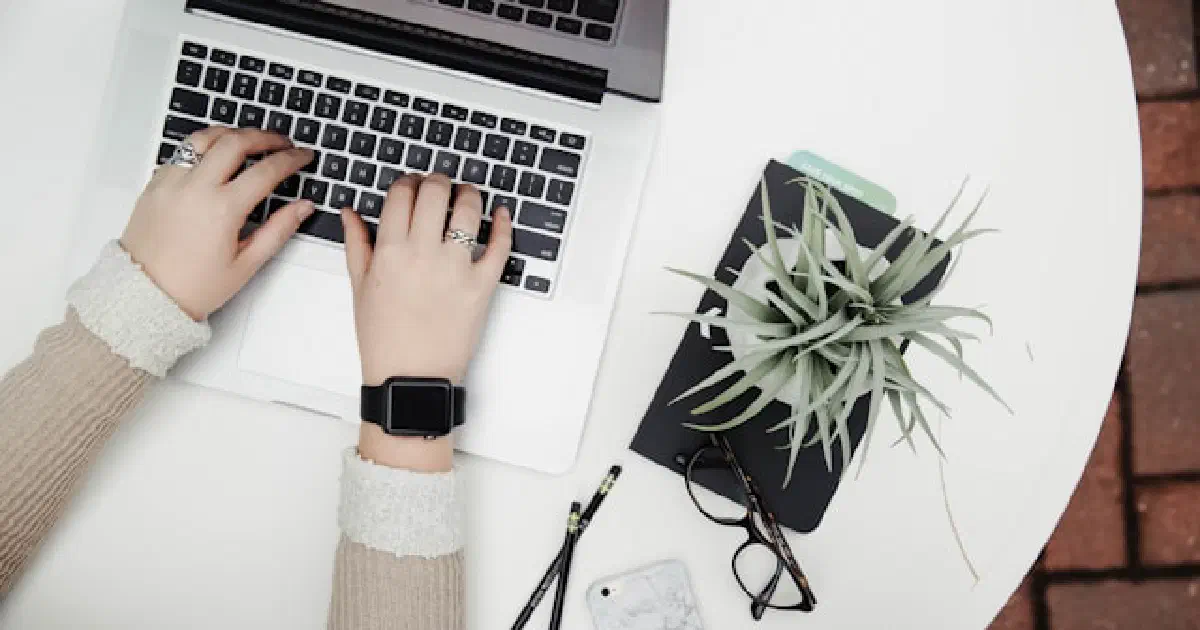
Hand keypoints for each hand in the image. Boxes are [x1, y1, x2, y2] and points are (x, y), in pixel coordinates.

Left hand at [120, 127, 315, 319]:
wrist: (145, 295)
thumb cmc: (192, 286)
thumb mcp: (246, 264)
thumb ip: (279, 230)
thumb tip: (302, 208)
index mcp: (222, 209)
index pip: (266, 170)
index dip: (291, 159)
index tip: (302, 156)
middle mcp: (195, 188)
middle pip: (236, 141)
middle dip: (265, 137)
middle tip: (282, 142)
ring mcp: (171, 182)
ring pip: (205, 137)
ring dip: (232, 133)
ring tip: (248, 139)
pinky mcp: (155, 184)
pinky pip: (182, 152)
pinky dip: (203, 146)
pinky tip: (215, 156)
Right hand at [341, 173, 512, 386]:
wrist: (410, 377)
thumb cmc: (384, 338)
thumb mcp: (360, 288)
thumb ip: (357, 244)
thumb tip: (351, 212)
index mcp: (390, 252)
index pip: (402, 194)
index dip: (408, 182)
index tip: (412, 185)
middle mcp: (423, 254)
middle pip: (435, 193)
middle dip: (438, 181)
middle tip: (440, 185)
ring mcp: (456, 269)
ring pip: (469, 211)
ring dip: (470, 194)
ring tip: (467, 196)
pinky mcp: (482, 286)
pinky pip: (499, 246)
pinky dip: (503, 225)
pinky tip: (501, 214)